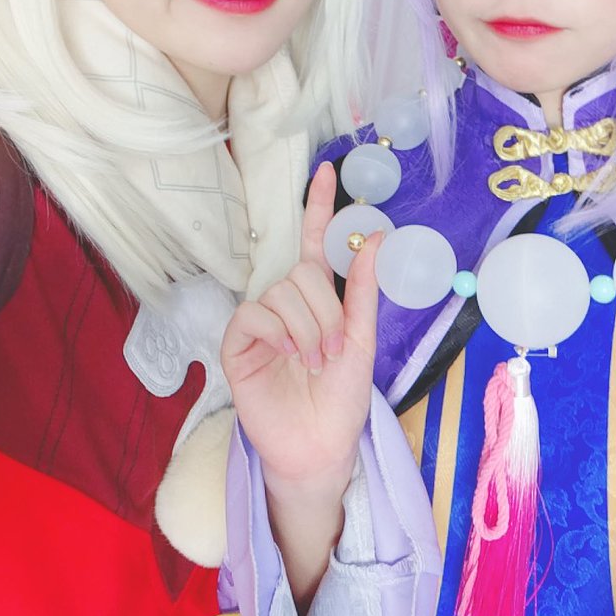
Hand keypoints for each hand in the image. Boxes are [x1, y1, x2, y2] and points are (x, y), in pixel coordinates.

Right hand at [222, 161, 379, 498]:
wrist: (321, 445)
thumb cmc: (342, 398)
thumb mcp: (363, 339)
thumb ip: (364, 289)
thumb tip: (377, 235)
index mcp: (318, 299)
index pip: (314, 242)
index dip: (318, 207)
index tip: (327, 170)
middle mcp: (286, 304)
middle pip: (302, 271)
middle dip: (326, 309)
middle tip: (335, 350)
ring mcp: (260, 322)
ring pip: (282, 292)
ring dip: (308, 327)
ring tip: (315, 361)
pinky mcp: (238, 343)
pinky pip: (254, 313)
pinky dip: (278, 331)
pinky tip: (287, 354)